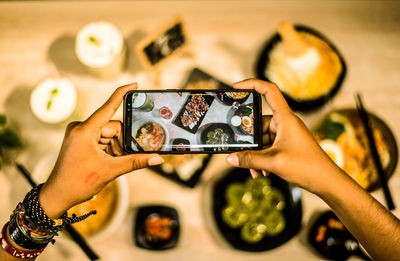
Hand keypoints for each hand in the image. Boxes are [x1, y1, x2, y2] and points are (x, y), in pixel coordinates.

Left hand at [38, 83, 163, 218]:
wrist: (58, 195)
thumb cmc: (78, 183)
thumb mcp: (111, 171)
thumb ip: (136, 162)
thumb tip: (158, 159)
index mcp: (85, 130)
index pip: (108, 107)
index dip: (122, 94)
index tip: (134, 85)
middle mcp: (81, 128)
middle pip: (113, 127)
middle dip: (122, 142)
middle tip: (123, 157)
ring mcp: (80, 133)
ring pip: (109, 134)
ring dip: (116, 147)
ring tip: (112, 163)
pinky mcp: (80, 140)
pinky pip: (102, 139)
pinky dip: (109, 149)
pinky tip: (108, 161)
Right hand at [226, 79, 340, 193]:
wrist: (326, 182)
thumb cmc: (307, 167)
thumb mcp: (273, 162)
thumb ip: (249, 159)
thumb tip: (230, 158)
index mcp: (284, 118)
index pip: (269, 91)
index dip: (252, 84)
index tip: (236, 87)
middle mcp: (285, 123)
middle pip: (258, 123)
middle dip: (249, 140)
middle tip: (239, 152)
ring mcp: (286, 134)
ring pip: (262, 139)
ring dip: (255, 154)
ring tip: (254, 169)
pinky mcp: (286, 145)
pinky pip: (268, 148)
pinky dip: (262, 159)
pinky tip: (261, 172)